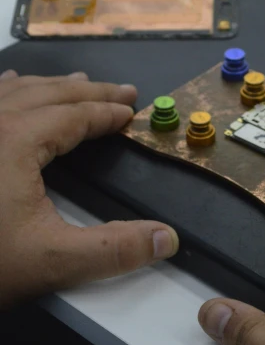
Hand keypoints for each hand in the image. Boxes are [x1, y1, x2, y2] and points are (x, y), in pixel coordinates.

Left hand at [0, 69, 178, 307]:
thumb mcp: (49, 261)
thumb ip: (113, 251)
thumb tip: (168, 240)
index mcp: (15, 140)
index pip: (75, 115)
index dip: (108, 112)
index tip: (131, 112)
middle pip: (50, 93)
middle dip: (91, 91)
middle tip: (122, 90)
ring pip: (15, 88)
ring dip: (53, 85)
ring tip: (79, 82)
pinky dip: (9, 87)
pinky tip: (11, 84)